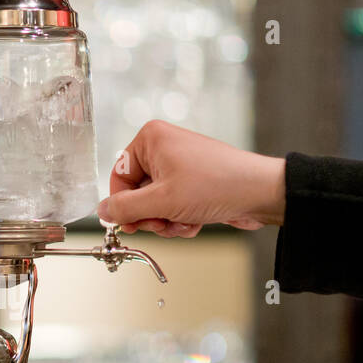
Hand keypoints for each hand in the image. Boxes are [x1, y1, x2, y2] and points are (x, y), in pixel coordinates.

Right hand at [96, 120, 285, 236]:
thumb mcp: (161, 201)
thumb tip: (103, 211)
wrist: (259, 193)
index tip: (131, 223)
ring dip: (167, 221)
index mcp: (151, 139)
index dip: (124, 204)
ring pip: (155, 204)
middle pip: (137, 193)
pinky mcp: (194, 182)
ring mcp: (180, 165)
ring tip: (184, 221)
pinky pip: (173, 206)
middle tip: (163, 222)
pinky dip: (180, 219)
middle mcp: (164, 148)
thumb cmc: (216, 184)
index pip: (119, 176)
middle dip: (151, 215)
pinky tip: (194, 221)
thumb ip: (125, 208)